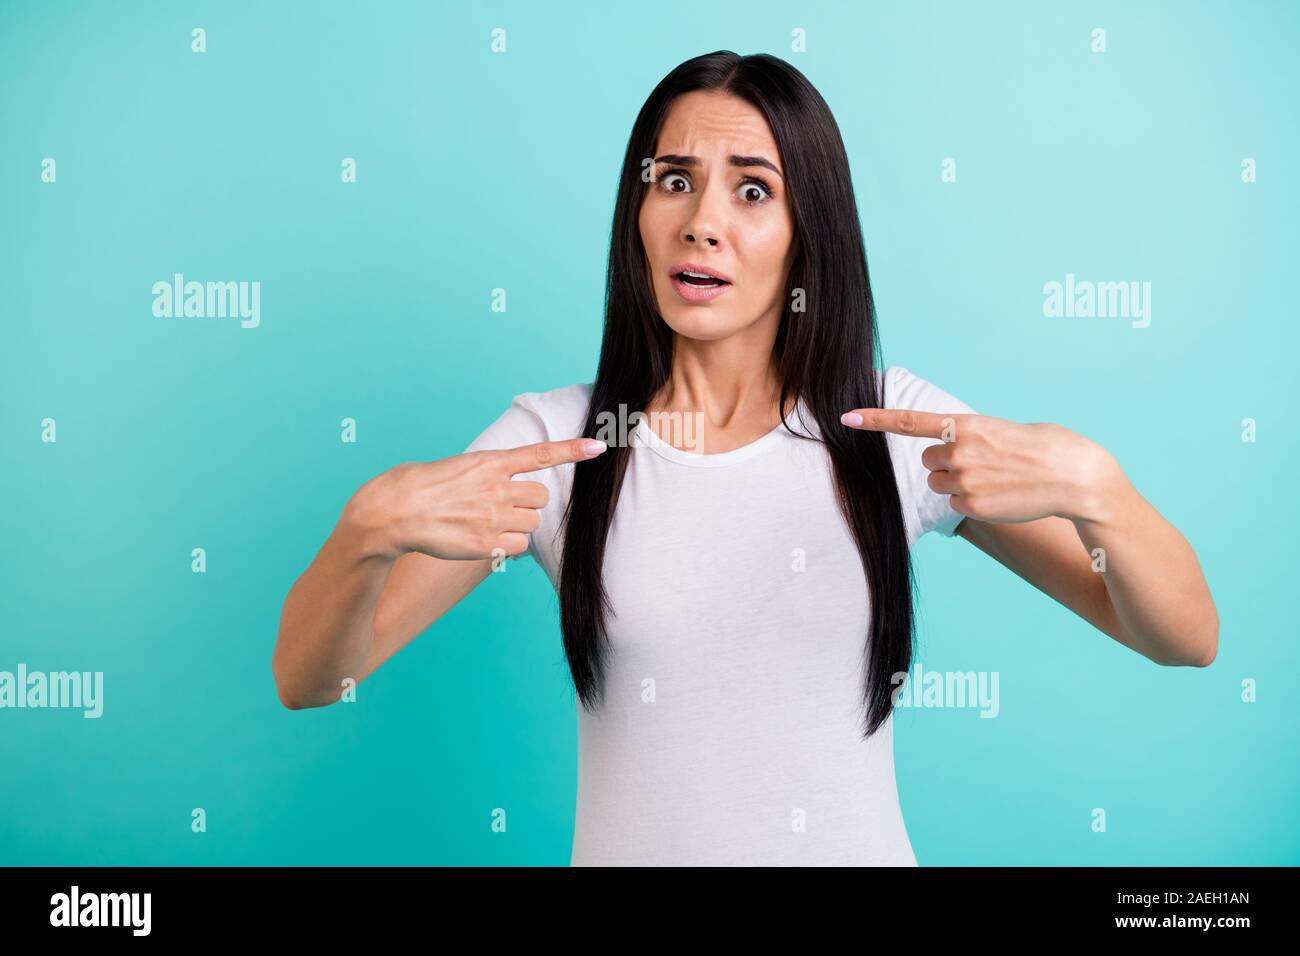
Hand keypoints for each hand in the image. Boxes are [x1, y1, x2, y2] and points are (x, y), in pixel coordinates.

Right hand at [341, 437, 606, 560]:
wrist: (390, 514)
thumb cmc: (411, 487)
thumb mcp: (450, 467)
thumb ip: (480, 474)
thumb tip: (491, 483)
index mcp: (488, 462)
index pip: (540, 454)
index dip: (573, 451)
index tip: (599, 446)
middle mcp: (497, 488)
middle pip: (540, 497)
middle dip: (526, 503)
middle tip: (498, 506)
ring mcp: (494, 517)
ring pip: (532, 523)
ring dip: (517, 525)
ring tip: (484, 523)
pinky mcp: (488, 544)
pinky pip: (519, 547)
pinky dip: (509, 547)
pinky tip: (484, 541)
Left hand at [839, 407, 1122, 523]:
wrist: (1075, 477)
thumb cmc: (1045, 447)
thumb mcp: (1004, 429)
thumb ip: (972, 436)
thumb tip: (955, 448)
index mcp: (966, 424)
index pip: (910, 422)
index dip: (875, 420)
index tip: (846, 418)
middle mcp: (958, 451)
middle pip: (928, 460)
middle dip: (948, 461)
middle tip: (983, 462)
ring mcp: (963, 480)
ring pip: (939, 483)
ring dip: (958, 482)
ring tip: (994, 478)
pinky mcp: (971, 506)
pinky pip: (955, 504)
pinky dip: (971, 502)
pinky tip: (999, 495)